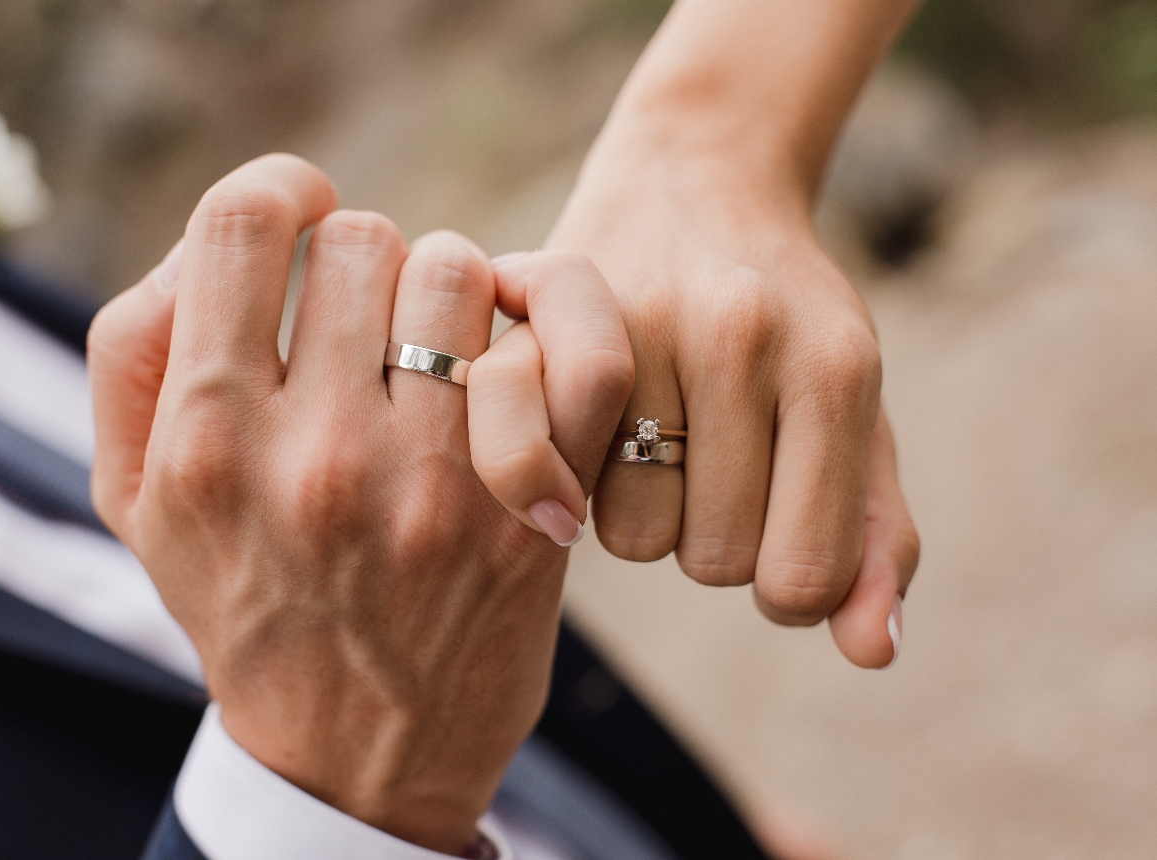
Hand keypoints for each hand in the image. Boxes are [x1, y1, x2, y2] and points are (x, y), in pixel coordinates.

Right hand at [86, 155, 630, 852]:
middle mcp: (318, 455)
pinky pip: (574, 353)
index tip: (305, 219)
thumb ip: (134, 350)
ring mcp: (433, 486)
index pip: (244, 221)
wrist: (349, 756)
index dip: (283, 191)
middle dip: (369, 267)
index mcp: (207, 441)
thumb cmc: (243, 603)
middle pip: (368, 239)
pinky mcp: (525, 514)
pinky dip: (563, 327)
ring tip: (439, 354)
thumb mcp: (134, 500)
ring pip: (465, 274)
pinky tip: (524, 356)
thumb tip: (210, 245)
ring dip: (455, 296)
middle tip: (371, 327)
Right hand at [548, 134, 917, 668]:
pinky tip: (593, 439)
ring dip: (647, 517)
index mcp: (835, 367)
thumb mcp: (856, 416)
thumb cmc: (788, 321)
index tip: (779, 531)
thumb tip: (875, 652)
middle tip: (716, 472)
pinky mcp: (554, 322)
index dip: (789, 583)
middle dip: (717, 541)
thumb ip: (876, 536)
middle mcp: (740, 337)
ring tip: (655, 448)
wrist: (695, 179)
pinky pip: (558, 477)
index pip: (803, 578)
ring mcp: (640, 323)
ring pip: (634, 535)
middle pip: (715, 560)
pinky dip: (577, 482)